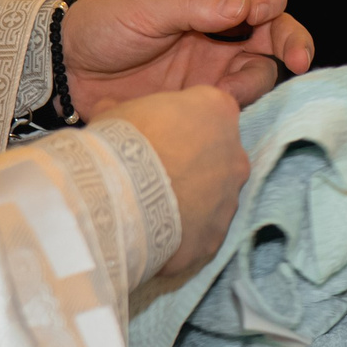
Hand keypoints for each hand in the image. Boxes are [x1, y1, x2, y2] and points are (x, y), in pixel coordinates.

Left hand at [64, 0, 313, 112]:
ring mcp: (215, 62)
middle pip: (274, 27)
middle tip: (300, 59)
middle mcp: (220, 24)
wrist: (68, 75)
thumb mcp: (142, 6)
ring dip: (260, 76)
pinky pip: (238, 99)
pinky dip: (240, 102)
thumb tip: (245, 8)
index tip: (258, 11)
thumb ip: (194, 6)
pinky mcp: (205, 96)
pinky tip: (221, 105)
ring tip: (232, 91)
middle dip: (293, 40)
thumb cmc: (100, 26)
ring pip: (262, 66)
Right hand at [96, 86, 247, 278]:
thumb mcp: (117, 114)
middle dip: (192, 163)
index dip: (182, 123)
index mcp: (218, 111)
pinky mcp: (215, 238)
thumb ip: (129, 110)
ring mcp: (230, 199)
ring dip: (189, 201)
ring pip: (213, 198)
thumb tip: (110, 108)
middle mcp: (235, 155)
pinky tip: (153, 235)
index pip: (210, 110)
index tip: (158, 134)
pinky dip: (181, 234)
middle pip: (218, 156)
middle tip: (155, 174)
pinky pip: (200, 233)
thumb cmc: (121, 144)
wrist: (117, 199)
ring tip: (150, 209)